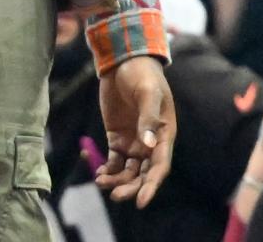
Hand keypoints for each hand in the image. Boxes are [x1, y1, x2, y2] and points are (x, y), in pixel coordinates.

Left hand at [96, 55, 175, 208]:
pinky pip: (114, 161)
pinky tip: (98, 174)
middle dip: (131, 187)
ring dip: (117, 181)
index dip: (151, 185)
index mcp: (164, 134)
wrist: (123, 60)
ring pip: (127, 171)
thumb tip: (148, 145)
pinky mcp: (117, 137)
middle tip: (115, 195)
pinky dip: (108, 170)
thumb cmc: (142, 74)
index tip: (140, 202)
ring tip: (102, 182)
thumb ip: (148, 117)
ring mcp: (133, 141)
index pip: (159, 167)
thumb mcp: (148, 92)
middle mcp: (150, 143)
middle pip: (142, 174)